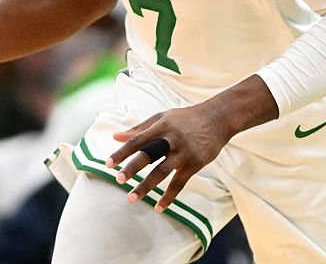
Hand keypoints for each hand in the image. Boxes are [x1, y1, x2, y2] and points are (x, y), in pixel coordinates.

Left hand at [105, 103, 232, 212]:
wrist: (217, 119)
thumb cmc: (185, 118)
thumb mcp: (162, 118)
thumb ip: (139, 129)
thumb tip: (115, 137)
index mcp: (161, 126)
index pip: (137, 140)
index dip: (122, 152)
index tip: (108, 163)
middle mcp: (171, 138)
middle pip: (148, 154)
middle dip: (132, 168)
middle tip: (118, 180)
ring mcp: (183, 152)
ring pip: (162, 171)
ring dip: (146, 186)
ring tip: (132, 197)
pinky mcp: (195, 163)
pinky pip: (180, 183)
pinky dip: (169, 196)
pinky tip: (158, 207)